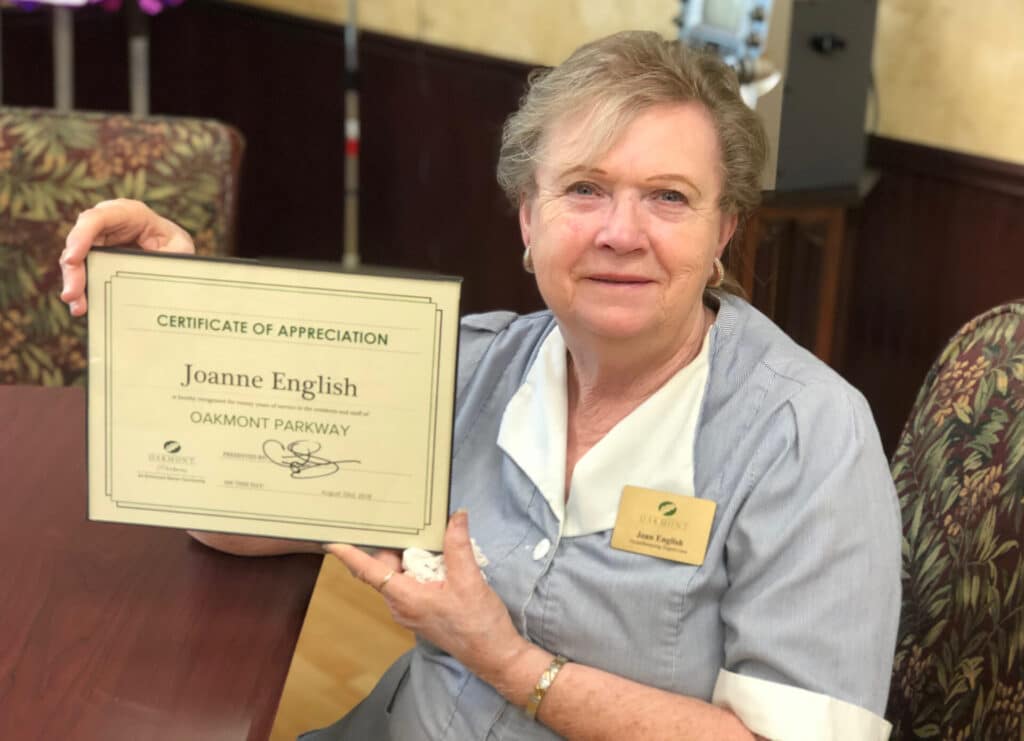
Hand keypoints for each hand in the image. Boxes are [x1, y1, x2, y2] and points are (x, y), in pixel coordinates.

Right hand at [60, 198, 195, 315]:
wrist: (175, 251)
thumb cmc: (176, 244)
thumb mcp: (179, 249)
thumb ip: (166, 258)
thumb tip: (152, 277)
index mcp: (129, 213)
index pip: (97, 219)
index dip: (81, 237)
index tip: (72, 259)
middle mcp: (107, 223)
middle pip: (80, 241)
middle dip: (73, 269)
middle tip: (71, 294)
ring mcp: (98, 240)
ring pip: (76, 259)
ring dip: (75, 284)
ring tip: (78, 307)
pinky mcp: (95, 257)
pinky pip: (82, 272)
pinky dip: (82, 290)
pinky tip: (82, 307)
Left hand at [327, 511, 528, 681]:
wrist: (494, 656)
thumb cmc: (478, 623)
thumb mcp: (469, 579)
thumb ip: (458, 545)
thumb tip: (455, 516)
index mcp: (405, 597)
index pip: (369, 572)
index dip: (349, 555)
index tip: (331, 541)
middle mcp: (401, 606)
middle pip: (385, 569)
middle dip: (391, 545)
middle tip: (398, 519)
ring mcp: (410, 611)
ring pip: (398, 576)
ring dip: (409, 557)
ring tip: (424, 534)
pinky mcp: (422, 613)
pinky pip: (411, 584)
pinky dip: (419, 568)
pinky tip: (438, 558)